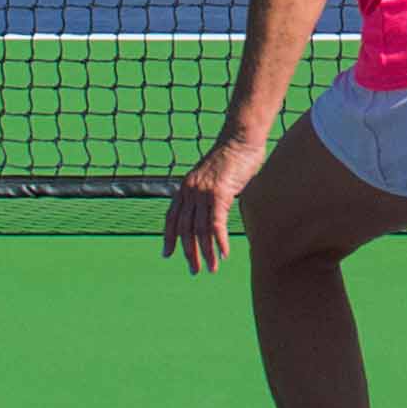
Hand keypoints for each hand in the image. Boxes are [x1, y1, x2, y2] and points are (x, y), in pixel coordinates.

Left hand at [163, 132, 266, 273]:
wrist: (240, 137)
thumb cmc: (231, 156)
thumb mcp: (213, 177)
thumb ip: (208, 193)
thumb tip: (212, 207)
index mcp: (185, 187)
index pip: (171, 217)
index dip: (168, 237)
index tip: (167, 254)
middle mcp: (189, 191)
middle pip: (185, 229)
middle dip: (188, 252)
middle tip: (194, 270)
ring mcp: (203, 192)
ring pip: (200, 230)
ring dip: (206, 252)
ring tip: (211, 268)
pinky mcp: (219, 193)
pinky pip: (216, 223)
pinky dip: (219, 241)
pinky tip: (223, 254)